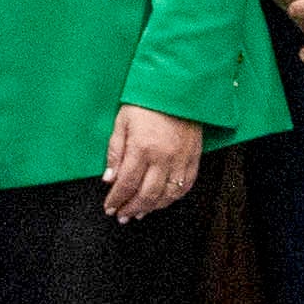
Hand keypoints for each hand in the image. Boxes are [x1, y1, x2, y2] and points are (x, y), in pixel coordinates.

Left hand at [102, 103, 204, 223]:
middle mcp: (163, 158)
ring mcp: (181, 159)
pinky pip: (185, 186)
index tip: (109, 207)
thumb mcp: (122, 122)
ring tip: (139, 213)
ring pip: (167, 195)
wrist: (177, 87)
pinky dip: (173, 198)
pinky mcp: (194, 157)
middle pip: (146, 195)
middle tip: (121, 216)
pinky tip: (162, 202)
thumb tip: (109, 179)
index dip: (116, 199)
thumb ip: (115, 152)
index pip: (126, 183)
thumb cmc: (147, 101)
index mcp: (142, 148)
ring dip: (151, 208)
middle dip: (131, 209)